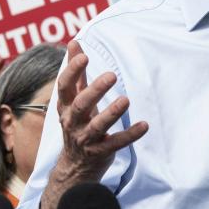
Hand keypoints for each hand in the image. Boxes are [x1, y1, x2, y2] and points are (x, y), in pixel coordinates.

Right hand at [53, 40, 148, 184]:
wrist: (75, 165)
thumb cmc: (77, 122)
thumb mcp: (73, 98)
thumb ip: (76, 72)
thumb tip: (74, 42)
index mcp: (65, 106)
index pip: (64, 86)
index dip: (72, 71)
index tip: (84, 56)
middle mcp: (72, 122)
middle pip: (81, 105)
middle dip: (95, 91)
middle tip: (112, 75)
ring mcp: (85, 138)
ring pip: (97, 126)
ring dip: (111, 113)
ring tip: (126, 100)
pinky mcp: (100, 152)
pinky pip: (115, 144)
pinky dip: (129, 135)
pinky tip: (144, 126)